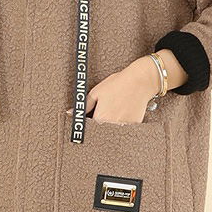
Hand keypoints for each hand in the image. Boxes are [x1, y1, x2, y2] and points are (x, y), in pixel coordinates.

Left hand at [65, 54, 185, 123]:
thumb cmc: (118, 84)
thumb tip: (71, 112)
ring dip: (112, 124)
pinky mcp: (134, 126)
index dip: (89, 121)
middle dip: (101, 123)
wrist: (140, 81)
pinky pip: (125, 129)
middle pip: (101, 130)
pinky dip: (123, 122)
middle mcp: (111, 126)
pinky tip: (125, 110)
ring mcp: (124, 127)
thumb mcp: (96, 92)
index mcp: (100, 118)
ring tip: (117, 108)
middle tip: (108, 109)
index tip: (93, 115)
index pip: (88, 127)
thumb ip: (84, 105)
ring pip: (113, 130)